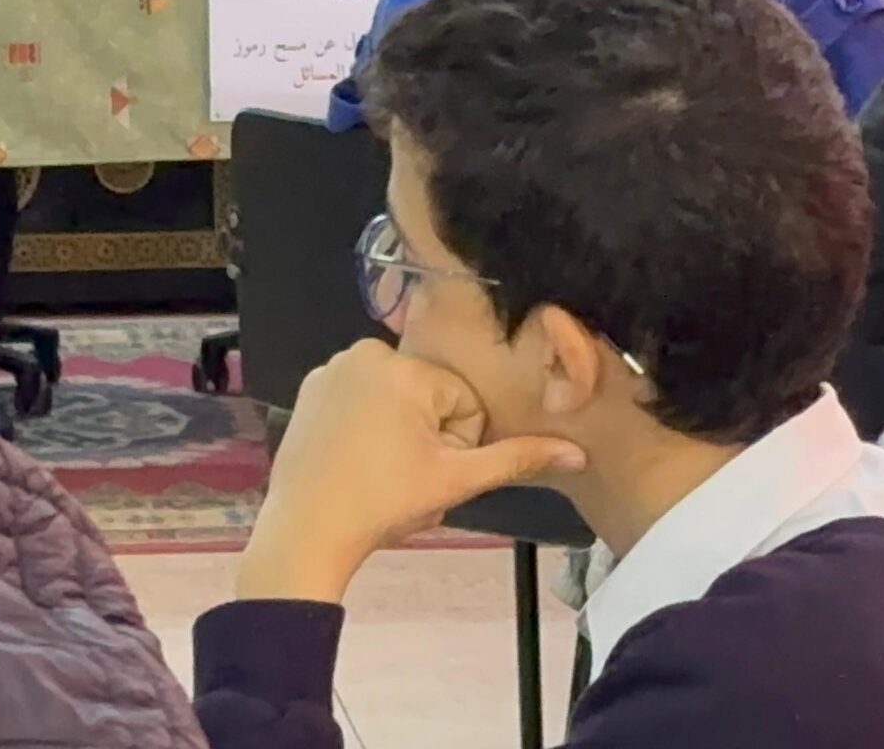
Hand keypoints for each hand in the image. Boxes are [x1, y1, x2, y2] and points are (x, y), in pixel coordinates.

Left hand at [236, 340, 584, 602]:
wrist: (306, 531)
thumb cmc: (382, 503)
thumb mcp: (457, 481)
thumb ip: (517, 459)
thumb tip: (577, 452)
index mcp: (405, 368)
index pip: (464, 401)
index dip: (458, 444)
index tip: (429, 470)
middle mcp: (366, 353)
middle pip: (431, 396)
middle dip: (429, 436)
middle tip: (403, 475)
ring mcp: (333, 368)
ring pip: (398, 398)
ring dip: (401, 433)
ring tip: (379, 471)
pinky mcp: (311, 387)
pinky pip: (362, 399)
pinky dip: (366, 426)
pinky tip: (355, 461)